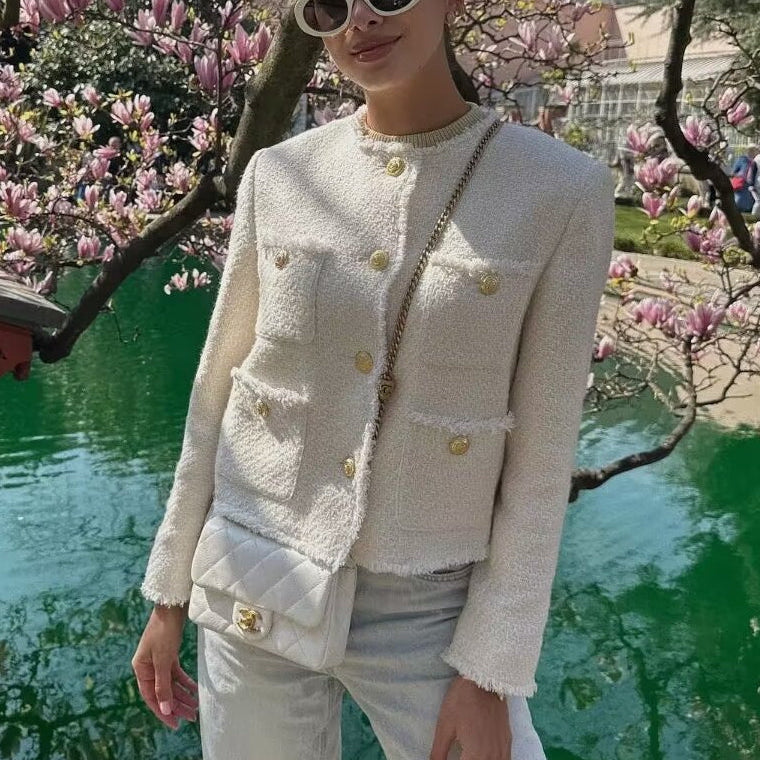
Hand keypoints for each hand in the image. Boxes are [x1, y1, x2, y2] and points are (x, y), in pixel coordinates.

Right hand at [131, 603, 198, 729]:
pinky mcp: (168, 654)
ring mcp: (158, 661)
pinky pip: (176, 674)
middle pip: (162, 692)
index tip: (176, 724)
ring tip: (195, 706)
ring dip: (182, 695)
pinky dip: (185, 682)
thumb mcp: (163, 659)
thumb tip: (165, 708)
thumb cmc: (164, 630)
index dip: (163, 711)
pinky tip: (194, 689)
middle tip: (191, 717)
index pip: (152, 697)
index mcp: (141, 669)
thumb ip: (163, 684)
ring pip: (170, 684)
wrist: (172, 607)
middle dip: (176, 705)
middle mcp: (148, 667)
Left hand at [429, 675, 510, 759]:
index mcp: (475, 756)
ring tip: (468, 756)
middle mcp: (492, 757)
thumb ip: (438, 753)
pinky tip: (487, 757)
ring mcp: (503, 749)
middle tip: (459, 756)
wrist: (485, 676)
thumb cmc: (461, 700)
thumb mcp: (444, 726)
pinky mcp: (508, 741)